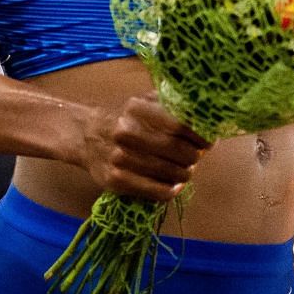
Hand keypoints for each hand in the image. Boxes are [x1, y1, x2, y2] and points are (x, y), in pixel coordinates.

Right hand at [81, 94, 208, 202]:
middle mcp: (126, 133)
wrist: (86, 136)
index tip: (208, 140)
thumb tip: (207, 115)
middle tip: (196, 156)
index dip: (200, 135)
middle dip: (194, 156)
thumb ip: (171, 103)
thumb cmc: (124, 119)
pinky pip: (157, 192)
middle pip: (179, 151)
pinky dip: (172, 190)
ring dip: (185, 173)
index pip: (180, 124)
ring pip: (171, 173)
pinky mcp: (116, 180)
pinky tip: (175, 184)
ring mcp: (120, 159)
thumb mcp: (143, 102)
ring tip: (184, 169)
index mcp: (136, 109)